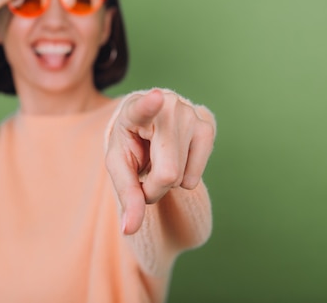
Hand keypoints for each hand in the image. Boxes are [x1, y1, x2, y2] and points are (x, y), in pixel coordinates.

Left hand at [105, 89, 215, 234]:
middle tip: (144, 173)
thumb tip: (129, 229)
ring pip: (182, 177)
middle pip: (167, 172)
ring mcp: (191, 114)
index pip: (144, 108)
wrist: (148, 124)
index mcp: (136, 109)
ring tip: (159, 159)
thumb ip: (126, 194)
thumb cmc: (130, 142)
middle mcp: (168, 107)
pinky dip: (184, 177)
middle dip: (153, 186)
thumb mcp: (119, 165)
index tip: (156, 97)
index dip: (150, 105)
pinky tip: (176, 157)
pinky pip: (195, 176)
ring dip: (168, 181)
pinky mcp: (208, 125)